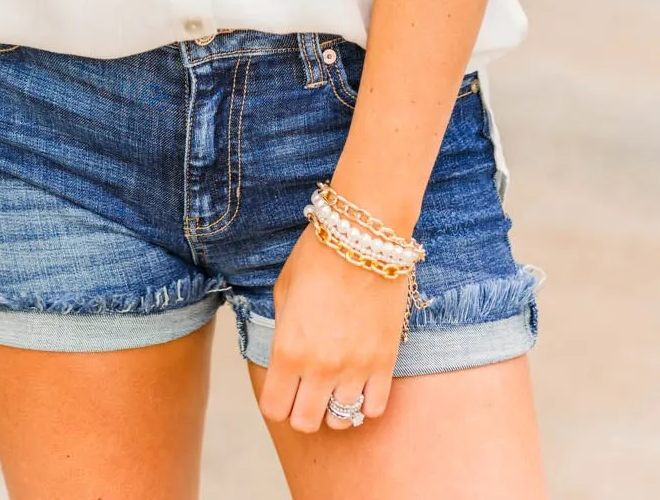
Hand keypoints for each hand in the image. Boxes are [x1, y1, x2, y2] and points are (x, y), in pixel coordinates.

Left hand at [259, 225, 409, 433]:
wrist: (363, 237)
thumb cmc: (317, 257)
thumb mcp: (283, 292)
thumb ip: (281, 334)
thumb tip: (285, 359)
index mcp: (288, 348)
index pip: (274, 409)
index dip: (276, 403)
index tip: (283, 389)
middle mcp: (320, 366)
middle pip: (306, 422)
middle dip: (302, 409)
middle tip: (306, 388)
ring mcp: (355, 367)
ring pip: (341, 420)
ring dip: (334, 406)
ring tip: (334, 382)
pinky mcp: (385, 362)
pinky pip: (374, 408)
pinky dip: (364, 402)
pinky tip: (358, 381)